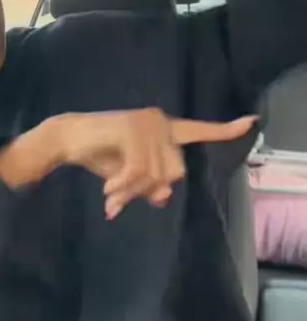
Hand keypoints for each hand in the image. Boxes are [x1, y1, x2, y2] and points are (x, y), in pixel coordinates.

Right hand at [59, 109, 256, 218]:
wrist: (68, 140)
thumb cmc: (101, 156)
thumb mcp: (132, 176)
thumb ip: (152, 184)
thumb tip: (164, 196)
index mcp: (164, 128)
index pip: (200, 129)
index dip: (226, 130)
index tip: (251, 123)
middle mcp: (160, 121)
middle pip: (175, 171)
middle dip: (149, 190)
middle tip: (122, 199)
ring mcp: (146, 123)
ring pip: (156, 175)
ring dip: (132, 192)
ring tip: (111, 197)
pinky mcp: (131, 129)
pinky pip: (139, 172)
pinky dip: (123, 187)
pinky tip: (108, 193)